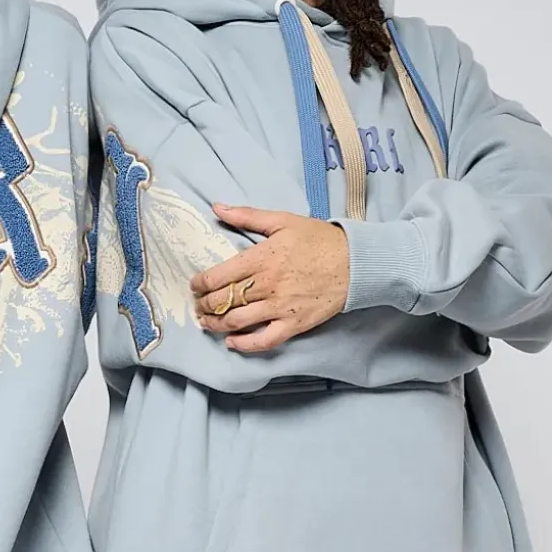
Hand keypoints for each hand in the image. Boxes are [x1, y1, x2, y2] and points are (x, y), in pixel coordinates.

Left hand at [192, 205, 349, 353]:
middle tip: (199, 305)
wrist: (355, 262)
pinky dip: (244, 344)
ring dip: (216, 324)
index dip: (200, 284)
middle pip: (223, 300)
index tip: (196, 285)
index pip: (218, 276)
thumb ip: (247, 216)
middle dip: (204, 305)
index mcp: (261, 258)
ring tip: (207, 322)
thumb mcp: (282, 220)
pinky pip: (263, 341)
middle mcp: (266, 285)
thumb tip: (217, 207)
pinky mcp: (293, 325)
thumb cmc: (319, 239)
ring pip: (237, 322)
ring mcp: (279, 308)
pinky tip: (232, 342)